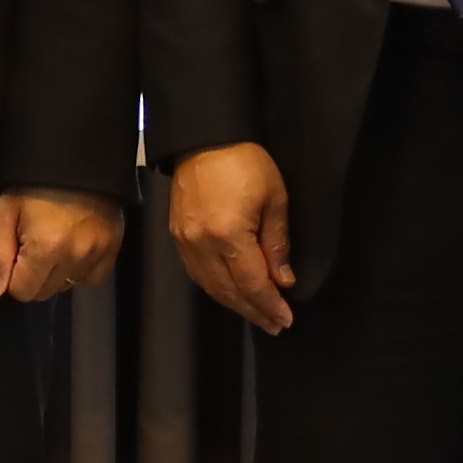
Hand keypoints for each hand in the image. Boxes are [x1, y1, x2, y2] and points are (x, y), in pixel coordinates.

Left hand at [0, 186, 123, 304]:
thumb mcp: (7, 211)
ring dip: (57, 273)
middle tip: (31, 244)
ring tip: (54, 241)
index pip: (23, 292)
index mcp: (45, 248)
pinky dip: (81, 269)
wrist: (77, 155)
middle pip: (45, 292)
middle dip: (33, 276)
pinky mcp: (113, 247)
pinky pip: (93, 277)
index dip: (13, 276)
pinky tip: (73, 248)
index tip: (15, 253)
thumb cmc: (36, 180)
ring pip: (68, 286)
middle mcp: (74, 256)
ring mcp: (97, 253)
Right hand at [168, 144, 295, 330]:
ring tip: (257, 315)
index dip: (269, 305)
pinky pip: (197, 273)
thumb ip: (277, 244)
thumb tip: (283, 280)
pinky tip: (231, 294)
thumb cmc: (246, 162)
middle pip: (229, 292)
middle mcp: (201, 245)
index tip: (286, 320)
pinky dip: (216, 288)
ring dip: (235, 305)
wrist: (205, 137)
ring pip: (210, 287)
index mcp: (228, 235)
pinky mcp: (176, 236)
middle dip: (254, 311)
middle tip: (275, 325)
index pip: (251, 283)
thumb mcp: (274, 199)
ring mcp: (184, 242)